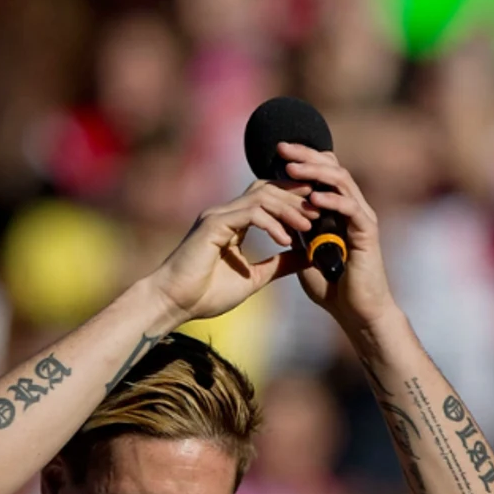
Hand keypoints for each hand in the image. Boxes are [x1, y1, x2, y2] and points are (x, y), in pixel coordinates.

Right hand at [145, 180, 311, 322]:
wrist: (173, 304)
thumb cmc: (205, 295)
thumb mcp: (253, 279)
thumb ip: (278, 265)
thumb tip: (305, 257)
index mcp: (233, 223)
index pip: (268, 198)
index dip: (294, 201)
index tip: (318, 214)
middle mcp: (225, 213)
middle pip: (268, 189)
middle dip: (297, 197)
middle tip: (321, 212)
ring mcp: (218, 215)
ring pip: (262, 196)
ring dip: (288, 208)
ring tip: (307, 226)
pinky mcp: (213, 224)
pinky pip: (250, 212)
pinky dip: (271, 223)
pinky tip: (285, 239)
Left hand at [276, 142, 397, 327]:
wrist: (357, 313)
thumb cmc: (333, 287)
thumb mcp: (306, 254)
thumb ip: (297, 232)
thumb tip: (275, 216)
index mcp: (338, 210)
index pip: (322, 172)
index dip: (302, 159)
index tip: (276, 153)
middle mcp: (352, 208)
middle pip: (332, 168)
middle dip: (306, 156)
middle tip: (281, 148)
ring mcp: (362, 218)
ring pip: (341, 181)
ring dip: (315, 173)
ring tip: (292, 169)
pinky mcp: (367, 233)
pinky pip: (351, 208)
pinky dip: (331, 201)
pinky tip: (313, 198)